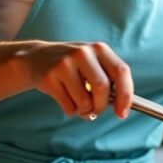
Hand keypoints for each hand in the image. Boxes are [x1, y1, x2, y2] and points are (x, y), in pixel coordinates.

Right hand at [15, 41, 133, 118]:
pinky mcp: (49, 77)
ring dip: (85, 110)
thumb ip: (108, 79)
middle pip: (102, 88)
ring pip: (84, 101)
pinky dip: (71, 110)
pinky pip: (68, 106)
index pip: (121, 72)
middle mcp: (83, 53)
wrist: (36, 58)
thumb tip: (122, 106)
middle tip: (95, 110)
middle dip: (101, 106)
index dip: (125, 95)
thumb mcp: (92, 62)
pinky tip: (66, 100)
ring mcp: (64, 64)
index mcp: (99, 49)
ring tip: (79, 104)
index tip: (122, 113)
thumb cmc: (73, 65)